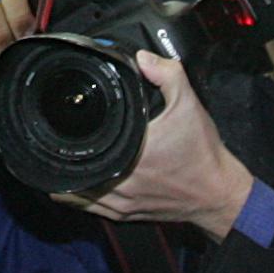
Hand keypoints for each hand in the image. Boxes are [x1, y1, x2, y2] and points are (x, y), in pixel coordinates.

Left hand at [71, 52, 254, 237]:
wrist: (219, 194)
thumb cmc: (203, 155)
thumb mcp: (190, 105)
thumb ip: (168, 74)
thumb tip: (143, 57)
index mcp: (130, 156)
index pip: (83, 149)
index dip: (65, 137)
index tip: (57, 125)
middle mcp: (121, 184)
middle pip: (73, 174)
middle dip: (62, 158)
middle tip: (54, 141)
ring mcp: (122, 203)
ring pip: (77, 196)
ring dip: (67, 180)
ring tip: (57, 162)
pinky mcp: (127, 215)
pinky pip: (91, 210)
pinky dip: (78, 199)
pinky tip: (72, 186)